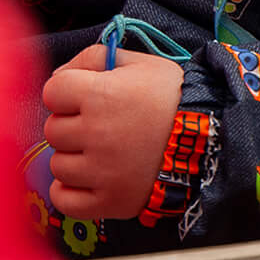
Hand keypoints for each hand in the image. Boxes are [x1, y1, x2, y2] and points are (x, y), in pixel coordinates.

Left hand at [40, 46, 184, 219]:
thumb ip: (94, 57)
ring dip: (73, 158)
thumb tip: (57, 75)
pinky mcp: (109, 202)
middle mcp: (95, 134)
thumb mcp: (139, 63)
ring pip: (58, 165)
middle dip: (71, 125)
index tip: (84, 96)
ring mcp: (101, 172)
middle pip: (53, 130)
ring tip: (100, 152)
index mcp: (99, 94)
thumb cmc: (171, 97)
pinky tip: (87, 179)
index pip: (52, 92)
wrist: (207, 139)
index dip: (66, 91)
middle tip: (98, 125)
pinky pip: (63, 200)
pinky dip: (68, 192)